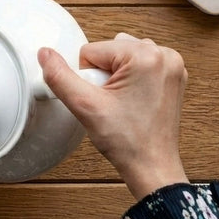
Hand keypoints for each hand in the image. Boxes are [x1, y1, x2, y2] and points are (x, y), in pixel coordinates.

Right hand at [39, 33, 188, 199]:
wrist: (153, 168)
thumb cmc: (128, 143)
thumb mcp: (85, 106)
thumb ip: (60, 76)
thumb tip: (45, 53)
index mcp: (146, 56)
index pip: (93, 50)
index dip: (90, 78)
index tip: (105, 99)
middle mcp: (164, 55)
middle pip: (110, 50)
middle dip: (104, 75)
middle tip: (114, 103)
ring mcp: (172, 64)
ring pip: (123, 54)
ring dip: (117, 74)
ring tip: (124, 102)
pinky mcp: (173, 74)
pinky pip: (140, 62)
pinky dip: (132, 77)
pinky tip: (134, 100)